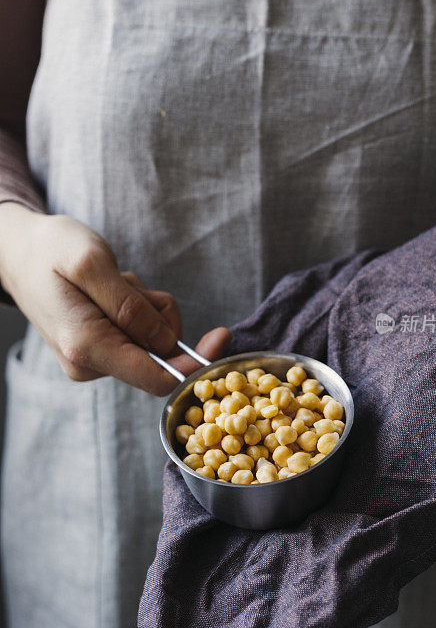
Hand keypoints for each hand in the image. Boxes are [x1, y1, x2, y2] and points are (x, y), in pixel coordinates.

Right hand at [0, 204, 230, 394]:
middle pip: (160, 355)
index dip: (195, 363)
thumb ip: (130, 306)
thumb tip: (166, 343)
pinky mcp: (102, 349)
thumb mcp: (91, 263)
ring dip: (148, 307)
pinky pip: (141, 333)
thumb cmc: (50, 249)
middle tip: (130, 283)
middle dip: (159, 316)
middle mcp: (91, 363)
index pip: (155, 378)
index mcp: (86, 347)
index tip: (222, 336)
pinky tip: (113, 290)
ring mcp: (95, 359)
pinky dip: (138, 308)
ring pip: (153, 340)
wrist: (19, 251)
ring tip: (115, 283)